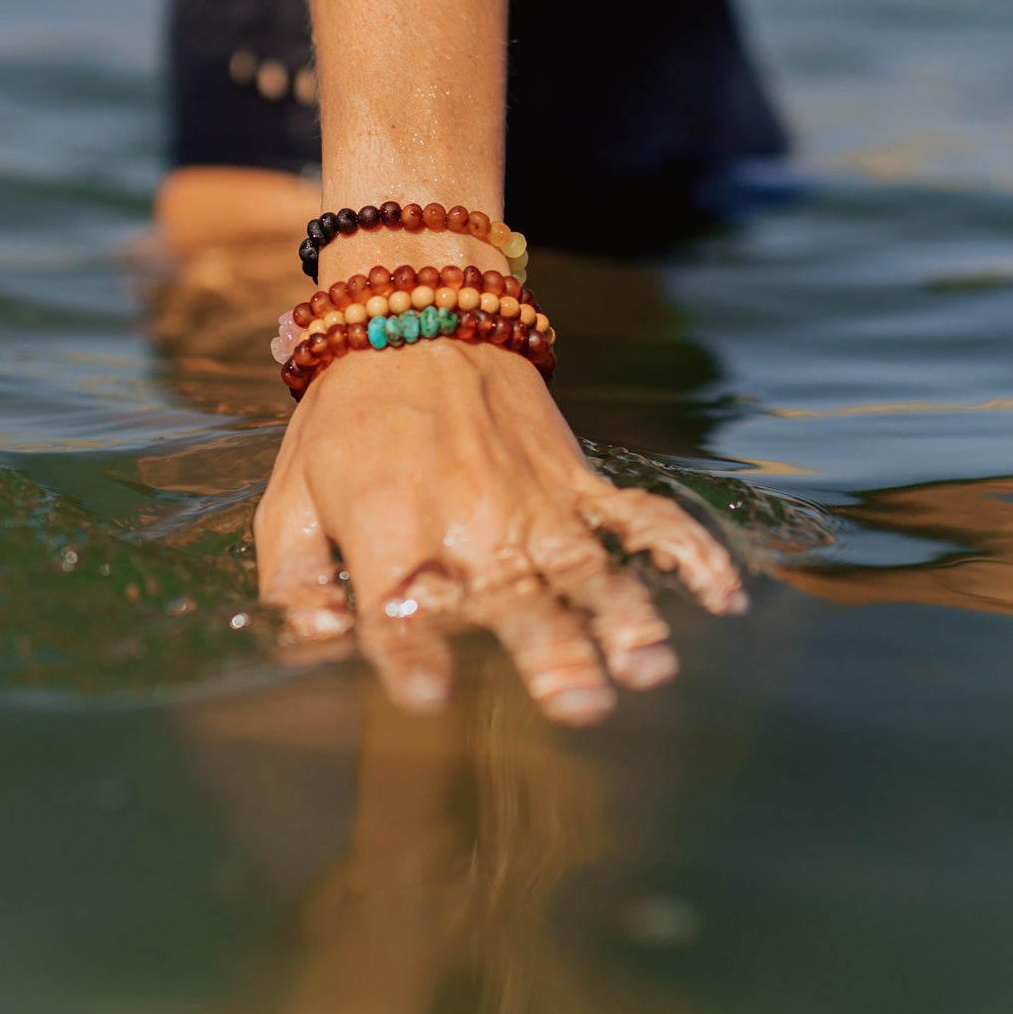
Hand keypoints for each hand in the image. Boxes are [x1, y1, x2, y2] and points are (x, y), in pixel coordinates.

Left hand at [255, 338, 746, 723]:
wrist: (413, 309)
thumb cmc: (345, 414)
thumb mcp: (290, 497)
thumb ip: (294, 582)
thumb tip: (310, 644)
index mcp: (389, 521)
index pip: (400, 603)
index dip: (412, 654)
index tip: (429, 698)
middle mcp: (469, 513)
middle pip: (514, 593)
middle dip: (548, 650)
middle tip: (579, 704)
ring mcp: (533, 496)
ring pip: (587, 567)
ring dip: (623, 619)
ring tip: (649, 668)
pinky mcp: (576, 477)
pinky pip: (640, 516)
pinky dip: (686, 551)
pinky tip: (723, 596)